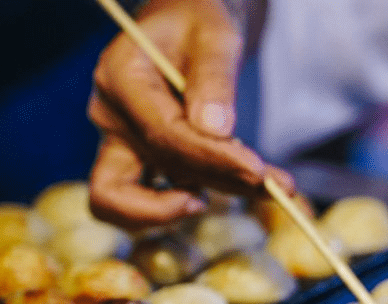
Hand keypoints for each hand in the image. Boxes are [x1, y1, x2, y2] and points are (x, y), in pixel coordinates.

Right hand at [87, 0, 293, 230]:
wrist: (188, 23)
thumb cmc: (199, 19)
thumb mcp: (215, 36)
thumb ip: (214, 80)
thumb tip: (217, 132)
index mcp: (121, 77)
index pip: (163, 135)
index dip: (212, 159)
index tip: (258, 170)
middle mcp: (111, 115)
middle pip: (157, 169)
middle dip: (219, 182)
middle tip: (276, 185)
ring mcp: (119, 142)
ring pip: (143, 200)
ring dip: (210, 197)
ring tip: (270, 188)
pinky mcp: (137, 160)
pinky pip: (152, 200)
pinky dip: (198, 201)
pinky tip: (244, 189)